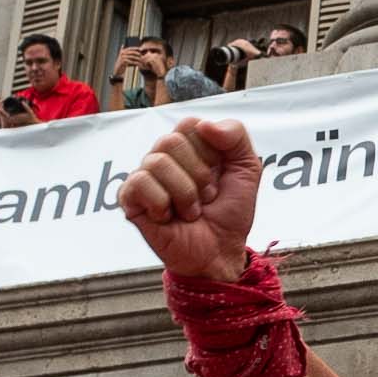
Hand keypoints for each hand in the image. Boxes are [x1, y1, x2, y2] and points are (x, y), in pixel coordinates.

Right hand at [119, 120, 264, 282]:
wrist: (221, 252)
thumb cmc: (230, 212)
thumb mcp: (247, 169)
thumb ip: (236, 135)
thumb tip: (204, 125)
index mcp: (189, 146)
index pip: (191, 124)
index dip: (210, 151)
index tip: (219, 175)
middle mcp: (164, 157)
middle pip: (171, 141)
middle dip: (198, 175)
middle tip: (206, 197)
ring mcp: (145, 177)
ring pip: (157, 162)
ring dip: (185, 193)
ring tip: (191, 211)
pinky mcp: (130, 199)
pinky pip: (140, 183)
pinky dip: (162, 203)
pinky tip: (168, 216)